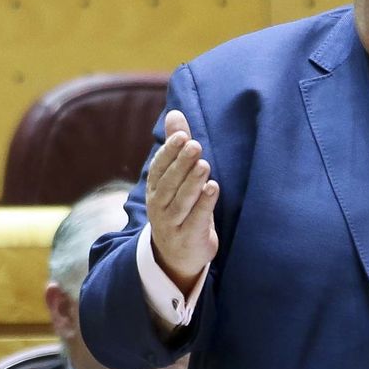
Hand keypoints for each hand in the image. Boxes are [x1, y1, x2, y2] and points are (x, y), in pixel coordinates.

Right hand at [145, 110, 218, 291]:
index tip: (183, 135)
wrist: (176, 256)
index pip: (159, 167)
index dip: (169, 152)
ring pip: (181, 201)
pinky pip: (195, 220)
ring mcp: (172, 224)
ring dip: (192, 182)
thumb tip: (175, 113)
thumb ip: (175, 146)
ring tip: (204, 165)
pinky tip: (213, 188)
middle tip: (195, 145)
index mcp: (155, 189)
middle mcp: (159, 206)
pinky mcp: (188, 238)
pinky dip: (204, 204)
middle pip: (169, 183)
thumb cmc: (178, 209)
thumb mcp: (174, 179)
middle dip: (182, 164)